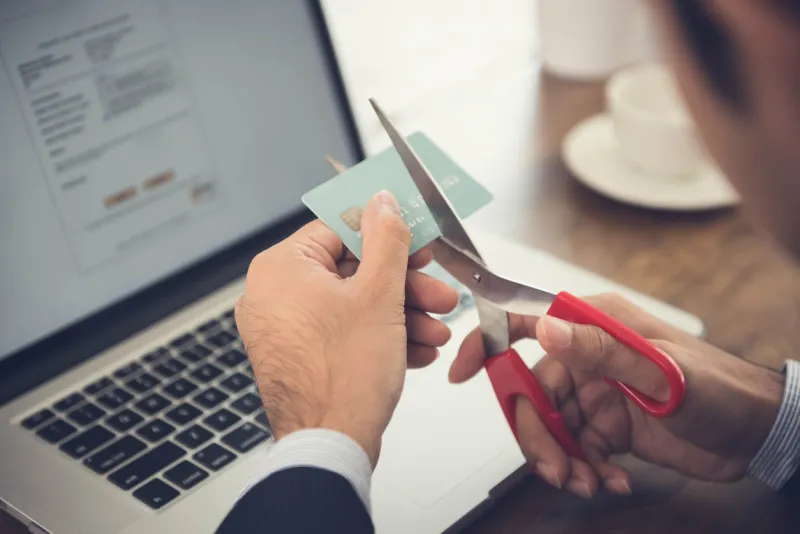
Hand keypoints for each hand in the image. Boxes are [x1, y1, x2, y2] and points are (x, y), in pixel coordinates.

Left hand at [236, 191, 458, 465]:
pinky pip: (345, 333)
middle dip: (404, 286)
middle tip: (438, 293)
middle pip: (352, 271)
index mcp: (282, 269)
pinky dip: (381, 338)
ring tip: (436, 331)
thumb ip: (386, 239)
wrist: (330, 447)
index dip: (387, 233)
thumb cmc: (343, 377)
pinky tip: (417, 351)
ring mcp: (286, 330)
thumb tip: (384, 202)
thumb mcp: (379, 293)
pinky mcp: (301, 357)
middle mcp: (275, 296)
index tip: (416, 238)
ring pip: (354, 305)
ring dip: (401, 316)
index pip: (339, 228)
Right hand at [450, 293, 784, 497]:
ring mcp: (597, 392)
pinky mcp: (608, 424)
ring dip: (563, 460)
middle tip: (555, 468)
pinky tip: (611, 480)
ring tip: (588, 483)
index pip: (528, 324)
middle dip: (538, 435)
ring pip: (553, 427)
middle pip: (534, 393)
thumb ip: (600, 349)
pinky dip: (587, 470)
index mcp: (595, 326)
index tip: (461, 369)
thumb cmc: (719, 386)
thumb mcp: (660, 369)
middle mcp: (589, 357)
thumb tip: (546, 329)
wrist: (756, 431)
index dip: (488, 343)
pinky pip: (577, 449)